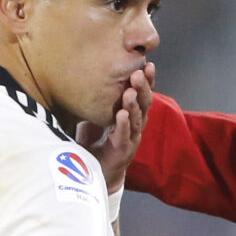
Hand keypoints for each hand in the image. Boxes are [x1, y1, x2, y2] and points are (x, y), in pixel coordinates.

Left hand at [77, 63, 154, 192]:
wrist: (96, 171)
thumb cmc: (97, 141)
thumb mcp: (96, 115)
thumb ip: (98, 99)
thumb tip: (87, 74)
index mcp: (133, 114)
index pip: (144, 94)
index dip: (148, 81)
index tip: (148, 64)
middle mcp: (136, 125)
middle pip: (144, 104)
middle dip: (143, 88)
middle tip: (139, 72)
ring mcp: (132, 138)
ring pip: (136, 119)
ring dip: (134, 104)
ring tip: (130, 90)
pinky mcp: (123, 151)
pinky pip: (124, 136)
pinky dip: (123, 124)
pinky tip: (121, 113)